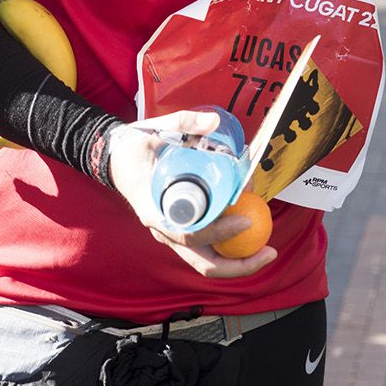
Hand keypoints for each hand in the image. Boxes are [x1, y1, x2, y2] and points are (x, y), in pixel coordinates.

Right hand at [106, 109, 277, 278]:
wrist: (116, 158)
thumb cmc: (135, 148)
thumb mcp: (154, 130)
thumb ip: (184, 122)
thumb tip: (213, 121)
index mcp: (155, 209)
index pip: (189, 234)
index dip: (219, 231)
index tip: (246, 219)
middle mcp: (164, 229)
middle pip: (203, 261)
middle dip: (239, 265)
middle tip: (269, 251)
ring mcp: (173, 233)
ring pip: (207, 260)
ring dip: (238, 260)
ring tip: (267, 249)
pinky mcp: (182, 230)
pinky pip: (208, 247)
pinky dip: (231, 244)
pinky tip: (253, 231)